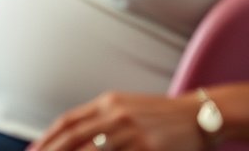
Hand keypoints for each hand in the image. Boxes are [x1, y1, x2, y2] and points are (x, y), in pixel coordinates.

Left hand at [30, 92, 203, 150]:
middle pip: (75, 137)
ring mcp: (133, 132)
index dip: (47, 137)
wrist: (201, 114)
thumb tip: (71, 135)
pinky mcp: (149, 148)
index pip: (68, 121)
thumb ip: (100, 118)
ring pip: (93, 150)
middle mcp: (117, 114)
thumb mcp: (126, 107)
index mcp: (108, 102)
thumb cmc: (160, 115)